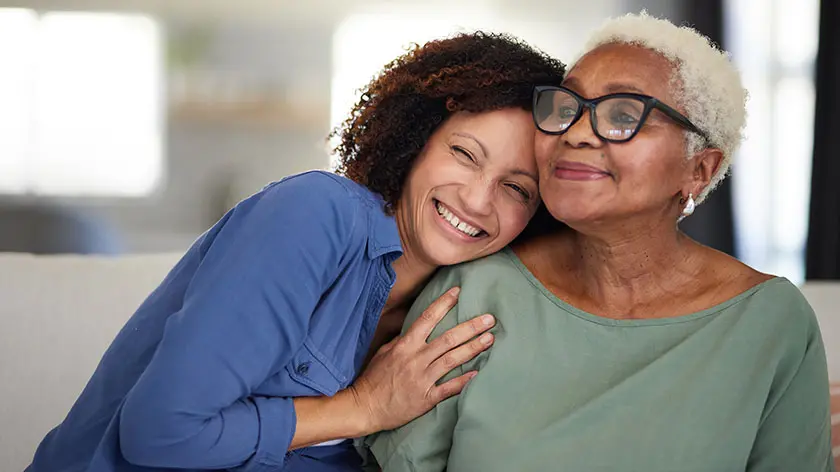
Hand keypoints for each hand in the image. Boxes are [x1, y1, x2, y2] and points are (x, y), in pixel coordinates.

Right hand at [348, 287, 494, 432]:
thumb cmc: (373, 379)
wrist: (365, 407)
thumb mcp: (384, 352)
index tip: (458, 292)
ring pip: (452, 360)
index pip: (427, 319)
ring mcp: (422, 379)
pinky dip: (463, 380)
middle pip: (448, 339)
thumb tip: (416, 330)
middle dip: (470, 327)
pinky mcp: (426, 398)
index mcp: (405, 345)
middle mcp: (416, 359)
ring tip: (490, 339)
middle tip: (490, 319)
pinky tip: (478, 373)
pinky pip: (449, 388)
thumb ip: (401, 340)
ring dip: (473, 348)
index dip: (443, 304)